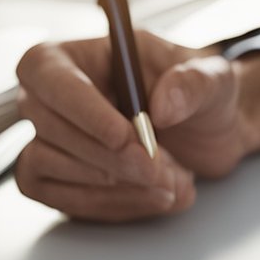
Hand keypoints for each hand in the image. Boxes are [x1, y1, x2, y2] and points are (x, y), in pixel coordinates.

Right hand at [15, 32, 259, 222]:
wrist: (210, 136)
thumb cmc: (201, 95)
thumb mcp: (213, 78)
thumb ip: (194, 83)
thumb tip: (163, 105)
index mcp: (80, 55)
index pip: (46, 71)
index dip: (80, 108)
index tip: (123, 138)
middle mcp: (55, 95)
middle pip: (47, 125)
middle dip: (106, 156)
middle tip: (158, 171)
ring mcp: (51, 139)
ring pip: (46, 164)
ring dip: (112, 184)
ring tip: (171, 182)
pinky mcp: (59, 179)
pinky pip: (61, 198)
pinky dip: (110, 204)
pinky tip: (152, 198)